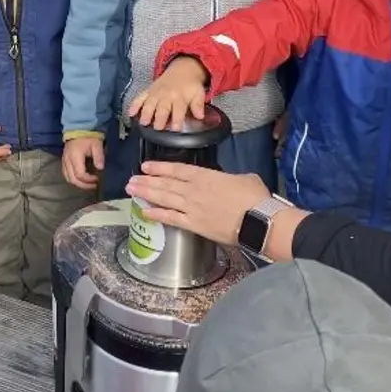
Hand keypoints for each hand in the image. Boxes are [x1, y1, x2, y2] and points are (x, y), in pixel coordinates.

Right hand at [62, 137, 104, 190]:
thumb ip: (99, 157)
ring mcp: (64, 161)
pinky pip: (67, 174)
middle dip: (84, 185)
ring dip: (79, 184)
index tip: (98, 179)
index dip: (89, 180)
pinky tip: (82, 179)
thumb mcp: (97, 144)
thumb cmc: (88, 136)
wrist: (79, 128)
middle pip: (73, 179)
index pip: (80, 174)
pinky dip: (74, 179)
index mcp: (74, 157)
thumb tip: (101, 168)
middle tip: (94, 186)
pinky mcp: (64, 161)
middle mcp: (67, 161)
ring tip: (89, 184)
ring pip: (68, 178)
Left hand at [125, 162, 274, 248]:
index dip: (160, 167)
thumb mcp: (244, 178)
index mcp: (206, 176)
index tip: (146, 166)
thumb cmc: (255, 198)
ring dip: (146, 193)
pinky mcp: (194, 225)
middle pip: (165, 183)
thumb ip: (230, 179)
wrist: (258, 220)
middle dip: (146, 181)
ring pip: (164, 198)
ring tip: (131, 190)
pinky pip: (170, 218)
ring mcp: (192, 207)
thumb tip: (229, 183)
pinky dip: (156, 214)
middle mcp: (194, 190)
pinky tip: (144, 211)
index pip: (177, 169)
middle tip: (132, 179)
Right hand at [127, 58, 209, 130]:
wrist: (182, 70)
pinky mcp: (148, 91)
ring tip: (143, 122)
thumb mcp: (198, 93)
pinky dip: (134, 105)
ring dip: (146, 113)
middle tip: (157, 127)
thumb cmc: (190, 86)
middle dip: (160, 118)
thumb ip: (198, 105)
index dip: (177, 119)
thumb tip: (200, 115)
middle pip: (162, 108)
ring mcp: (156, 93)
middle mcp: (167, 95)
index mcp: (180, 97)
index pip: (179, 109)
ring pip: (149, 103)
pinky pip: (140, 97)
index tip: (175, 128)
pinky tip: (130, 113)